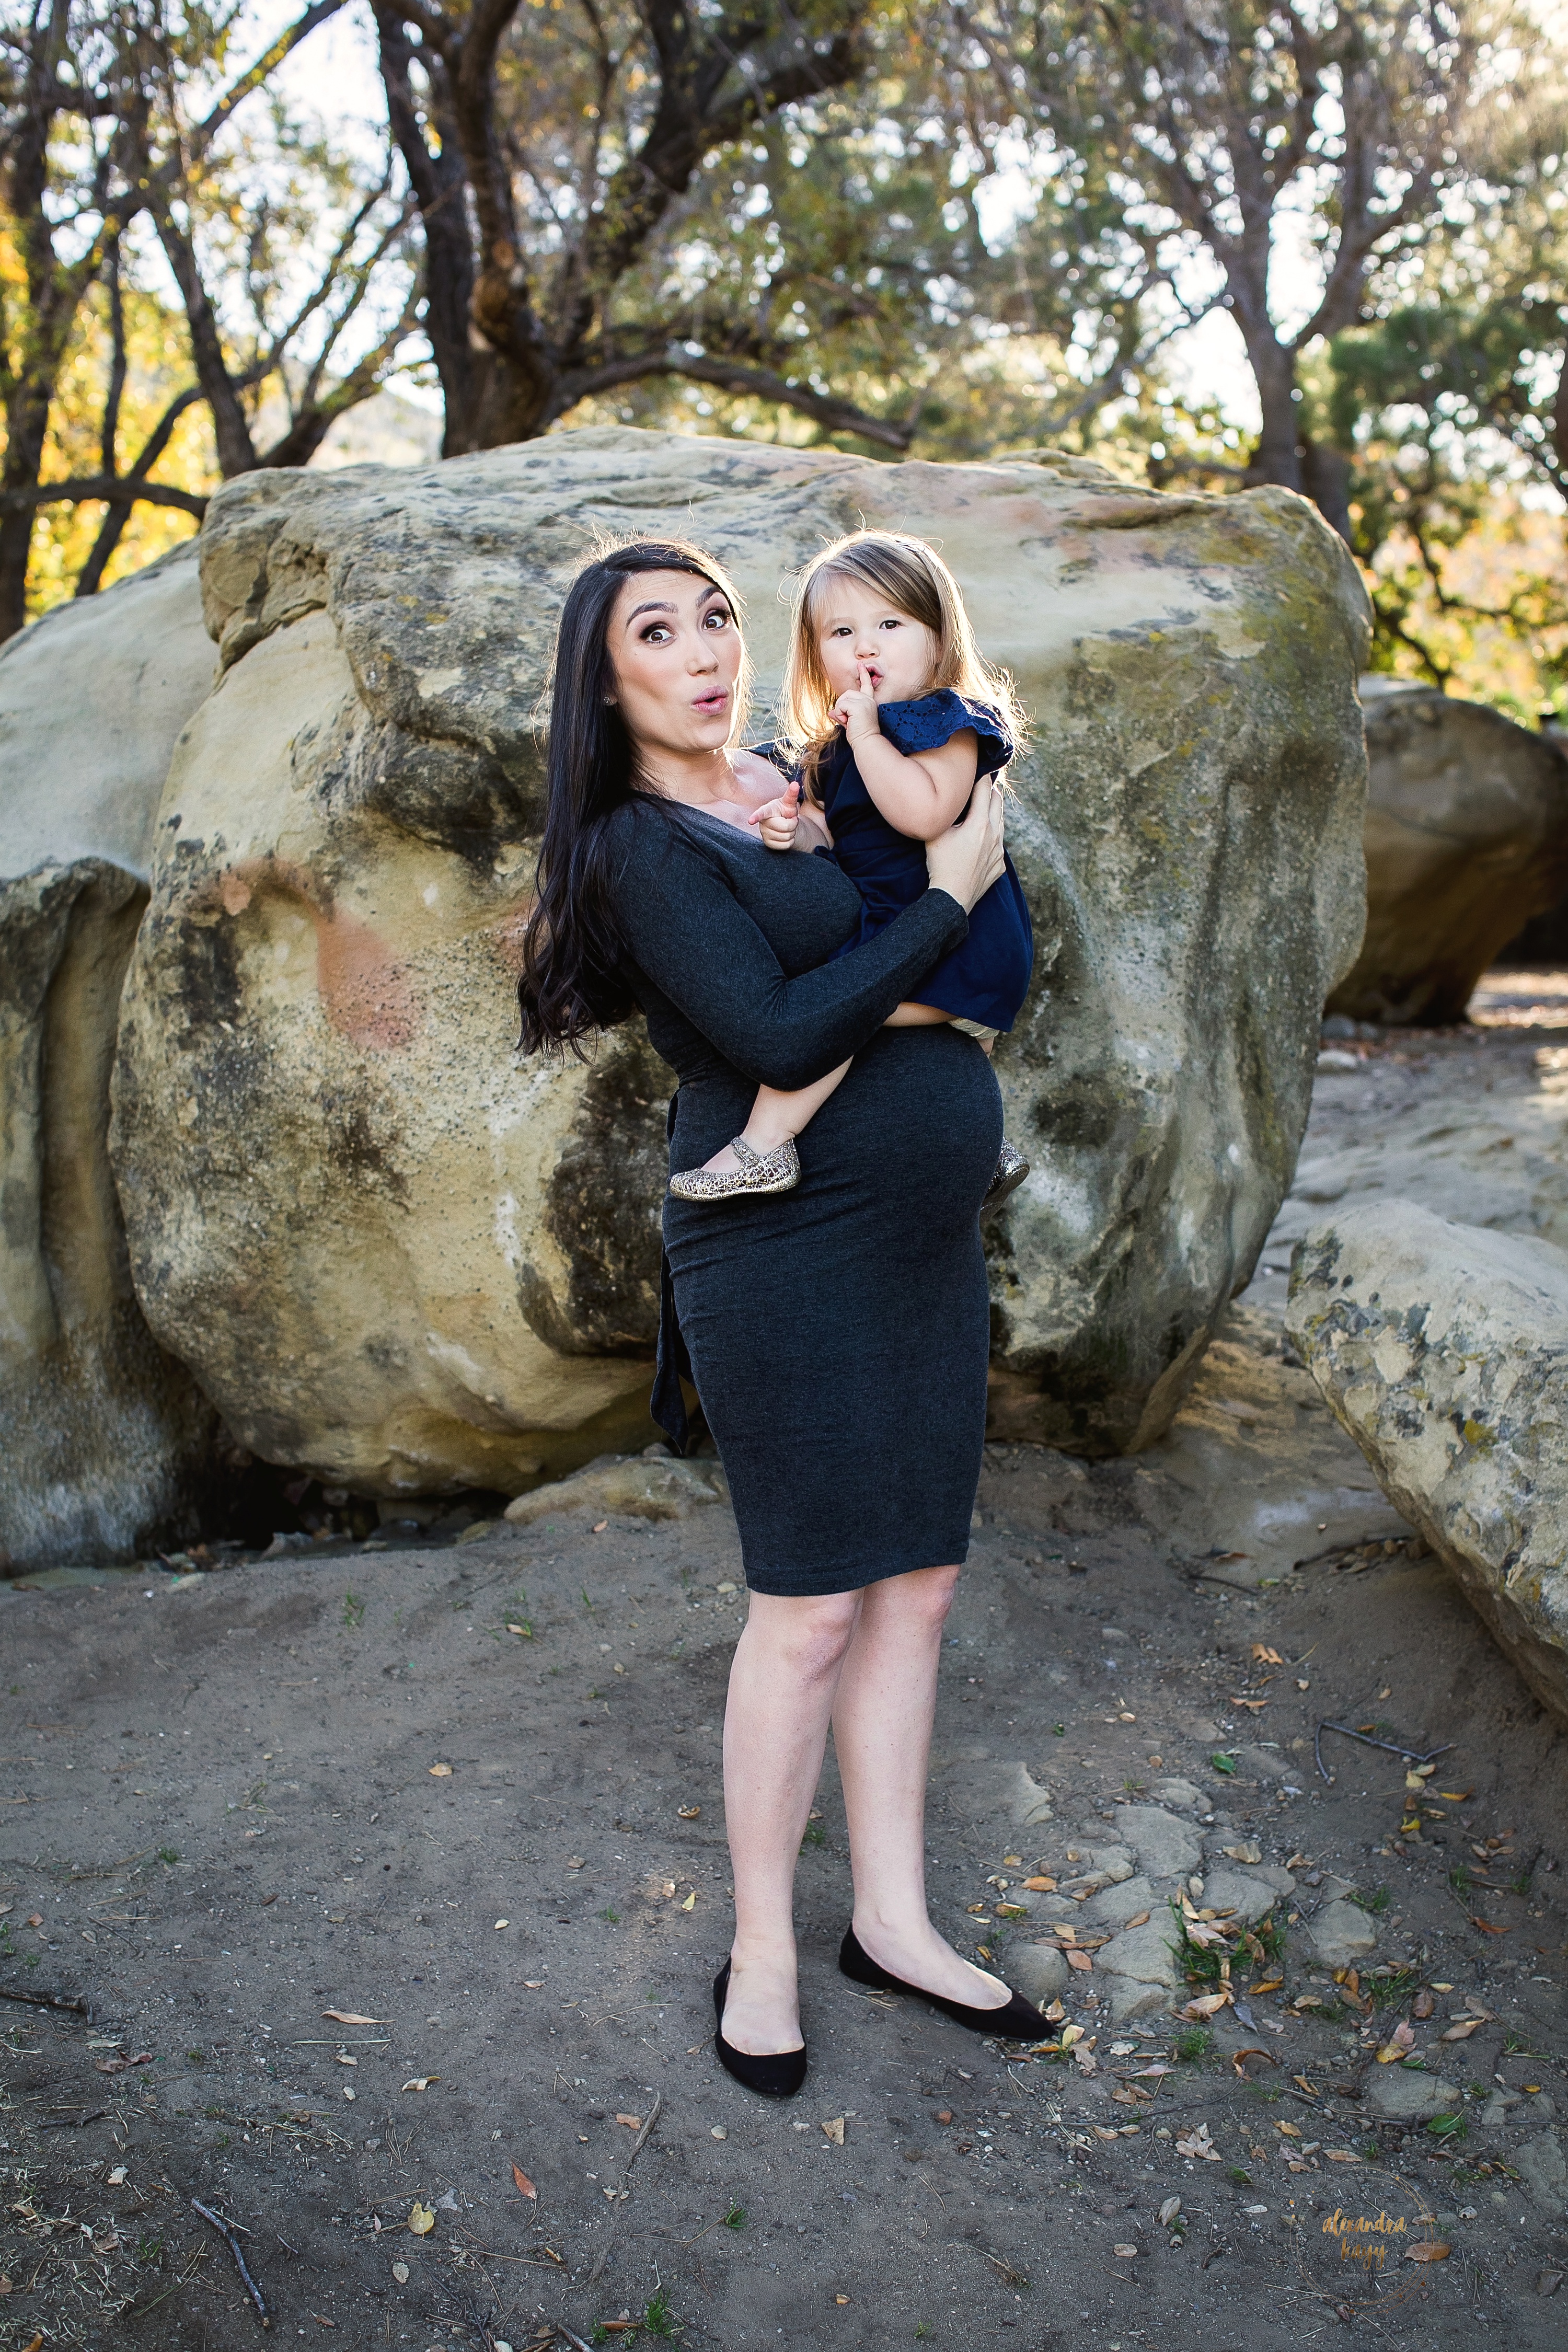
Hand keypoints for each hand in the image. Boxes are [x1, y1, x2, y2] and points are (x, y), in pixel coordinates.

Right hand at [749, 779, 801, 849]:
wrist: (785, 823)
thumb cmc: (785, 811)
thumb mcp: (788, 802)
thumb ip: (791, 794)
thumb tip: (795, 784)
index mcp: (766, 810)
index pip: (761, 813)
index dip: (756, 816)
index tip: (750, 820)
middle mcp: (763, 823)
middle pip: (785, 826)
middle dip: (793, 824)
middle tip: (790, 820)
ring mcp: (765, 834)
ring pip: (786, 837)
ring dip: (792, 833)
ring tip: (787, 828)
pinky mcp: (769, 844)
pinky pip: (785, 845)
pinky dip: (790, 841)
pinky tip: (786, 836)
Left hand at [830, 661, 880, 744]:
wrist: (867, 742)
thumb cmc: (860, 735)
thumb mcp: (850, 722)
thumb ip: (842, 714)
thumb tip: (831, 712)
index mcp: (869, 702)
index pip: (866, 685)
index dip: (863, 674)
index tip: (861, 665)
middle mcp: (868, 699)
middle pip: (847, 694)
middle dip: (842, 706)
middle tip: (848, 720)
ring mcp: (863, 701)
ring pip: (842, 699)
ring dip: (841, 711)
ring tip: (849, 721)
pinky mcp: (858, 705)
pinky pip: (840, 706)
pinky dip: (840, 715)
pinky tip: (848, 721)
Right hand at [925, 779, 1005, 912]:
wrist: (952, 898)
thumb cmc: (941, 865)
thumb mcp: (936, 834)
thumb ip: (944, 814)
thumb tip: (944, 800)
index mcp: (979, 823)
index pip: (984, 790)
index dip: (982, 777)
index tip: (979, 770)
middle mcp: (994, 835)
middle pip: (998, 802)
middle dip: (991, 790)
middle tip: (984, 784)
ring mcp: (999, 851)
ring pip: (1001, 823)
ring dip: (993, 812)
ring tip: (984, 808)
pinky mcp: (999, 866)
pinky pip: (999, 845)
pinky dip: (993, 836)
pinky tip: (983, 839)